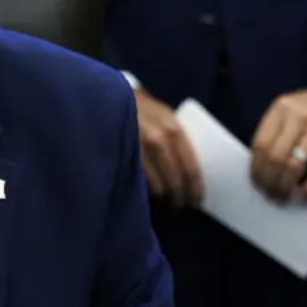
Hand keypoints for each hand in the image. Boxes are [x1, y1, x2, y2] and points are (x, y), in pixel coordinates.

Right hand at [133, 88, 204, 208]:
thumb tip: (191, 170)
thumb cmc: (142, 109)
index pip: (190, 167)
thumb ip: (176, 137)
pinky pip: (138, 181)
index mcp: (174, 129)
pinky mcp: (121, 155)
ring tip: (166, 205)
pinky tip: (149, 195)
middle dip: (180, 197)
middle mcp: (157, 139)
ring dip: (164, 198)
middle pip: (175, 179)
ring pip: (157, 184)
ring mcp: (137, 149)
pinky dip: (146, 191)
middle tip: (182, 208)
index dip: (195, 188)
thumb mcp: (164, 116)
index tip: (197, 202)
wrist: (109, 97)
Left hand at [250, 90, 306, 202]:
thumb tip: (258, 167)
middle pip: (276, 157)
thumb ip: (272, 133)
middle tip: (270, 195)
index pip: (261, 145)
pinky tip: (303, 195)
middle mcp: (299, 117)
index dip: (256, 169)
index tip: (257, 183)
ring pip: (295, 165)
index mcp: (281, 109)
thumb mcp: (286, 112)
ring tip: (284, 197)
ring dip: (287, 187)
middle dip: (270, 181)